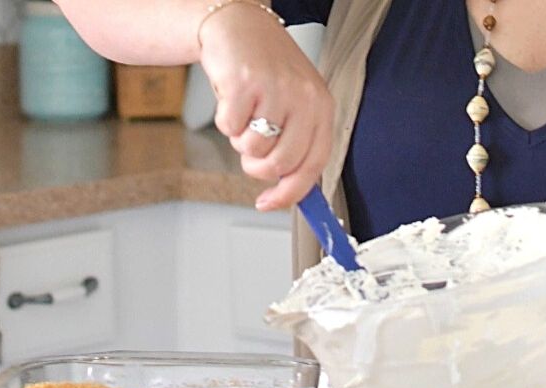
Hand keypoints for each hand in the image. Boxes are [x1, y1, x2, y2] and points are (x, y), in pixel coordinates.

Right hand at [198, 7, 333, 210]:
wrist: (239, 27)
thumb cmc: (266, 69)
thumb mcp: (293, 104)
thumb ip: (295, 144)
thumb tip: (287, 190)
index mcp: (321, 107)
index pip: (314, 165)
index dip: (290, 193)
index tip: (269, 203)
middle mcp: (304, 98)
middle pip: (280, 164)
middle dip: (257, 167)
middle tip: (250, 148)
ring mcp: (276, 90)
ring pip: (252, 150)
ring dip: (239, 140)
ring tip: (244, 114)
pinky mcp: (245, 84)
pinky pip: (229, 128)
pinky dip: (224, 121)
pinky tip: (232, 99)